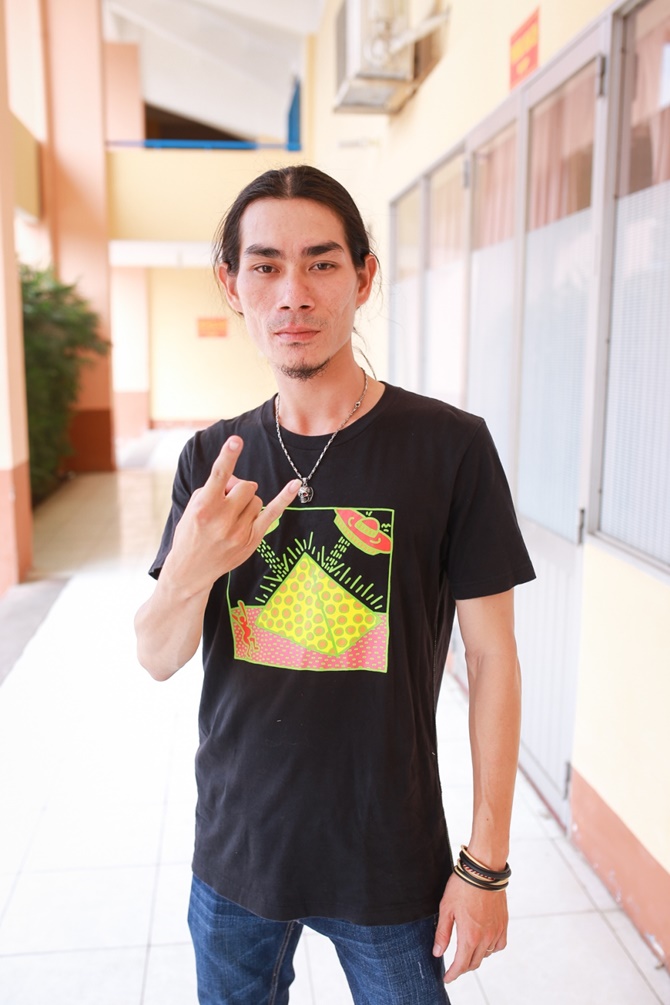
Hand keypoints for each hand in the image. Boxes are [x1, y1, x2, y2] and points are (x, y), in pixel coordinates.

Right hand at [165, 436, 299, 595]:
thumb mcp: (193, 506)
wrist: (190, 570)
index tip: (236, 440)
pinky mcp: (252, 540)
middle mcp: (221, 519)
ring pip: (256, 498)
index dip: (228, 457)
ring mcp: (239, 532)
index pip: (218, 476)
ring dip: (246, 502)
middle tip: (225, 502)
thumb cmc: (192, 531)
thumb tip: (239, 481)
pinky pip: (272, 512)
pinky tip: (295, 484)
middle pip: (246, 485)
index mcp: (203, 507)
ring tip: (230, 517)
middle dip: (238, 489)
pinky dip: (284, 498)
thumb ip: (216, 487)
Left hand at [432, 872, 507, 982]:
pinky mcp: (504, 924)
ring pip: (486, 955)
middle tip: (454, 966)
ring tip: (467, 951)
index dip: (453, 974)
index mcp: (469, 936)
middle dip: (463, 967)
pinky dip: (491, 948)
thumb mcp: (446, 909)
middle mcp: (485, 938)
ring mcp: (496, 931)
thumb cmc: (462, 887)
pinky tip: (484, 942)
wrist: (483, 871)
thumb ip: (442, 934)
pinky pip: (499, 945)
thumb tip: (437, 953)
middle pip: (474, 963)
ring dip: (476, 957)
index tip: (447, 978)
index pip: (461, 964)